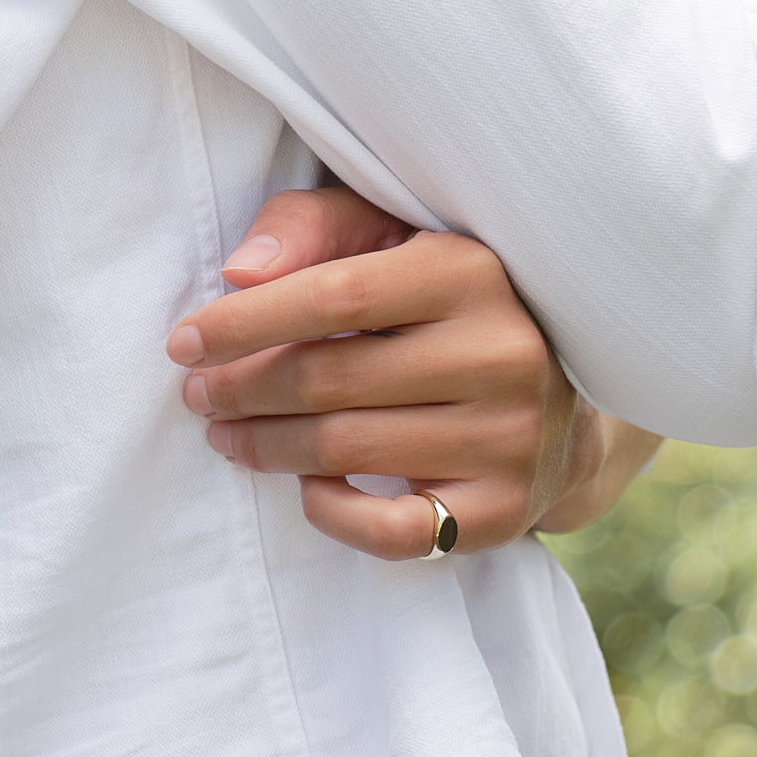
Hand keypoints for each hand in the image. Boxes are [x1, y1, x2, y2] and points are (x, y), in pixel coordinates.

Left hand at [164, 187, 655, 559]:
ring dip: (264, 447)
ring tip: (226, 434)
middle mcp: (501, 355)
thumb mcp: (395, 237)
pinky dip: (330, 511)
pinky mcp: (503, 511)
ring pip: (344, 451)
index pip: (334, 296)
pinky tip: (307, 486)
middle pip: (328, 379)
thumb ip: (315, 227)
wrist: (571, 401)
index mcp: (471, 272)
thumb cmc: (448, 306)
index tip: (185, 341)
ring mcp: (510, 439)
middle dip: (242, 389)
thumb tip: (240, 273)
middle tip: (197, 395)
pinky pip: (388, 530)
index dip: (245, 323)